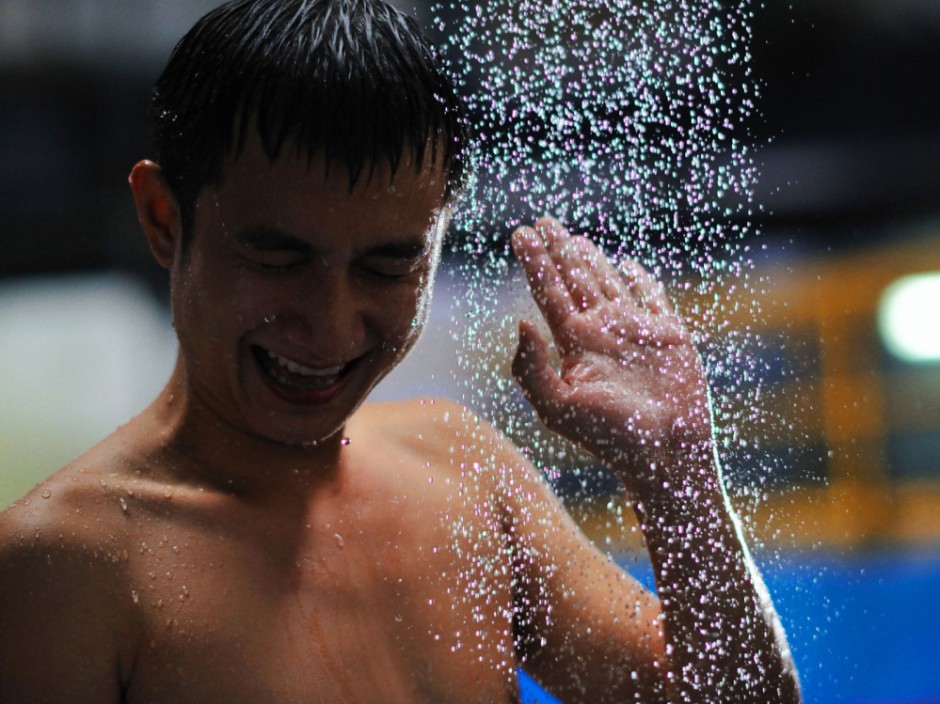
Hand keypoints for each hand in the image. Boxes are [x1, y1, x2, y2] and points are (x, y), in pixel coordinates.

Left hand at [511, 217, 714, 497]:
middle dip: (558, 251)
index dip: (535, 262)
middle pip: (574, 280)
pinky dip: (641, 280)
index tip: (520, 233)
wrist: (666, 453)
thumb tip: (519, 322)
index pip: (549, 292)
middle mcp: (602, 333)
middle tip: (542, 220)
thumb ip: (531, 367)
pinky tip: (629, 266)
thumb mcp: (557, 406)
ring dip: (591, 261)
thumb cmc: (610, 437)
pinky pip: (653, 299)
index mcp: (575, 344)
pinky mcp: (669, 336)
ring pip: (608, 284)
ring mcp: (635, 332)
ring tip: (575, 239)